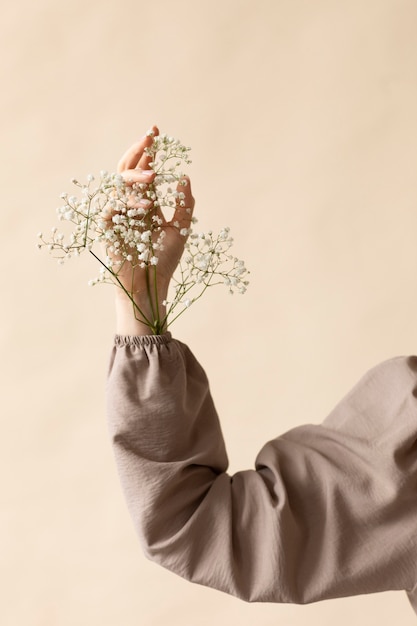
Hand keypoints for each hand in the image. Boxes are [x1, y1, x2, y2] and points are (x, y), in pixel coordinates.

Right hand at [112, 125, 194, 334]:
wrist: (150, 287)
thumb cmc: (164, 262)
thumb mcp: (180, 230)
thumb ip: (184, 205)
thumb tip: (185, 177)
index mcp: (147, 203)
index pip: (145, 171)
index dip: (149, 152)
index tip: (157, 132)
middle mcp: (131, 205)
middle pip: (129, 169)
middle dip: (139, 151)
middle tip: (151, 138)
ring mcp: (118, 214)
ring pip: (120, 182)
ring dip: (136, 174)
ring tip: (153, 173)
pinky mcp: (109, 226)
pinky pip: (114, 205)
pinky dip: (129, 201)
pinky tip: (146, 204)